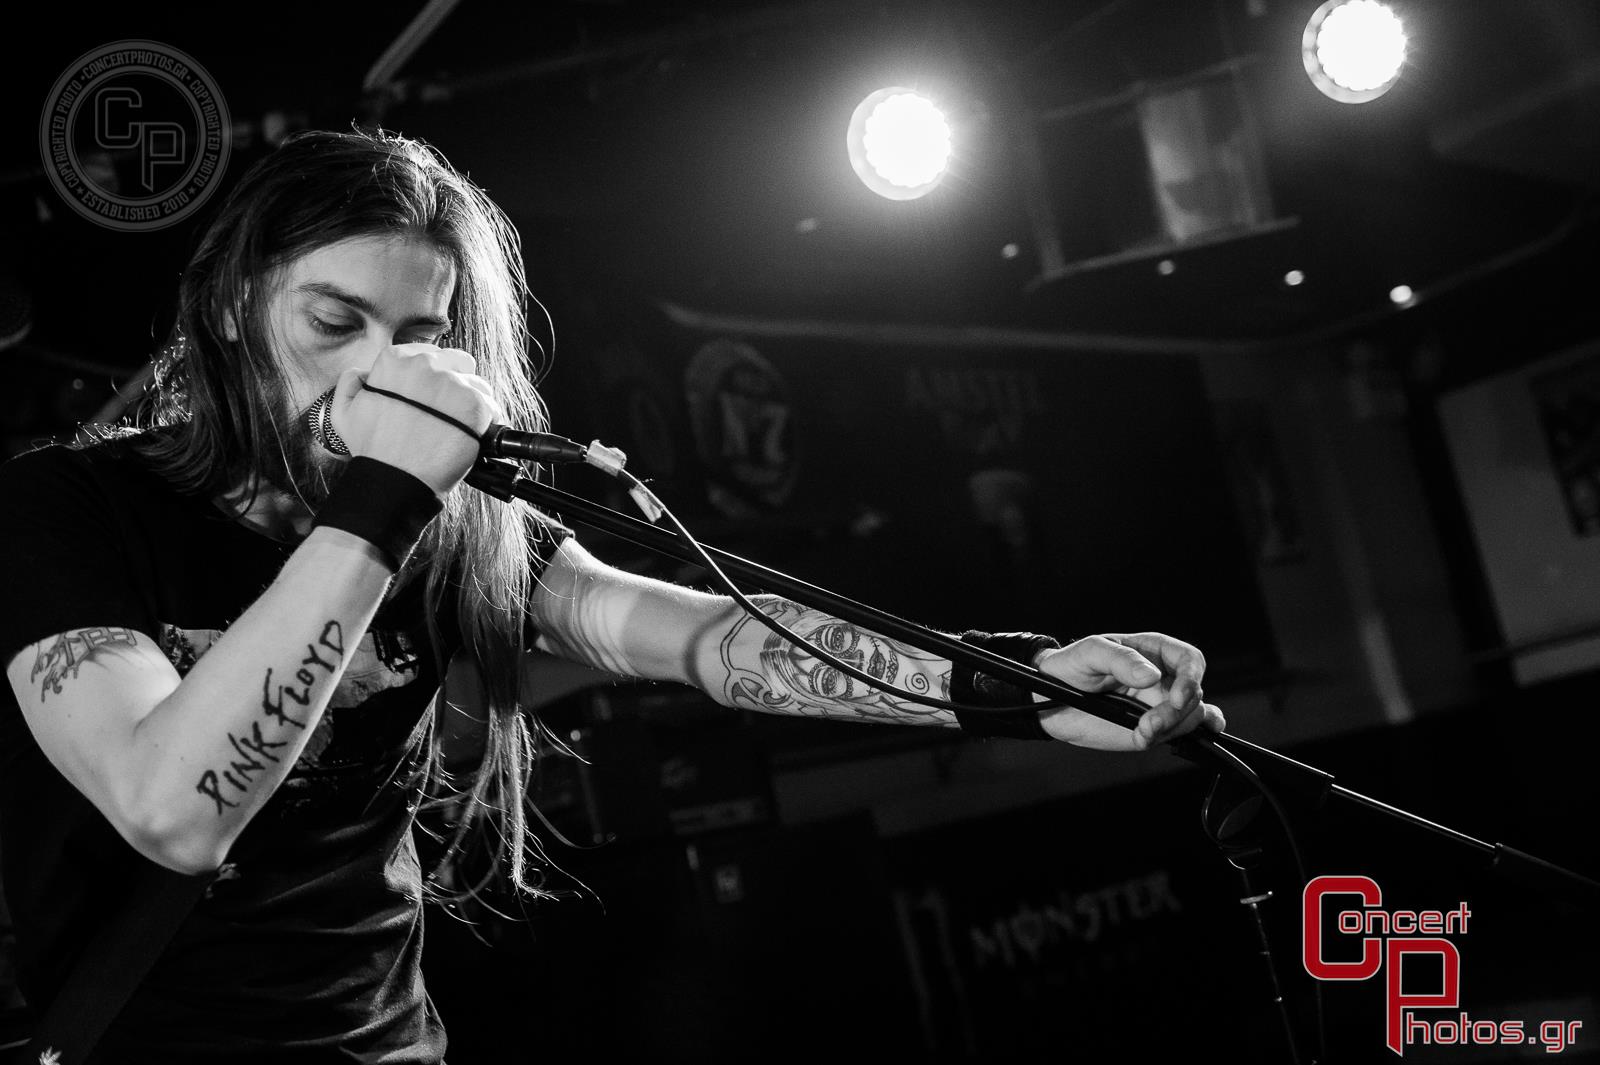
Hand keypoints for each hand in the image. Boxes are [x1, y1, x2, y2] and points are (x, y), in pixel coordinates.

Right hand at [330, 343, 500, 494]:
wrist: (395, 481)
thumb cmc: (372, 450)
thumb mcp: (344, 412)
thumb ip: (350, 382)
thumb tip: (364, 370)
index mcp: (395, 360)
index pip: (428, 354)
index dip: (432, 376)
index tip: (431, 395)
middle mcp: (425, 365)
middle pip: (457, 361)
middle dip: (455, 381)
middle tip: (448, 409)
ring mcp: (452, 383)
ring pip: (477, 383)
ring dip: (471, 401)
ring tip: (459, 425)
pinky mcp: (474, 405)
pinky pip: (491, 405)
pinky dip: (487, 419)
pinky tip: (474, 433)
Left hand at [1033, 633, 1224, 750]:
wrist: (1051, 698)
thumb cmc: (1071, 666)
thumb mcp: (1090, 653)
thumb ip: (1120, 660)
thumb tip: (1151, 675)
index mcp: (1153, 651)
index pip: (1190, 660)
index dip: (1191, 678)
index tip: (1176, 698)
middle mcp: (1163, 677)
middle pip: (1193, 694)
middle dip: (1176, 713)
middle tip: (1148, 723)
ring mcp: (1159, 704)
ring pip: (1191, 717)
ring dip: (1172, 729)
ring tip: (1141, 732)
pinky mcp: (1152, 727)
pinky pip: (1183, 731)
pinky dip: (1188, 735)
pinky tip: (1167, 736)